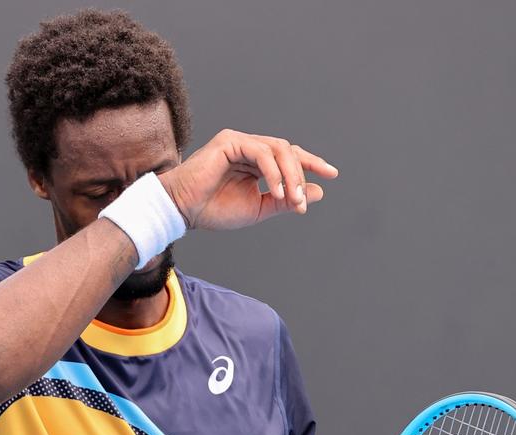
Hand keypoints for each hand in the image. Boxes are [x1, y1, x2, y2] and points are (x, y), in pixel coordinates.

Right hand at [158, 129, 337, 230]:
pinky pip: (261, 152)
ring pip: (278, 149)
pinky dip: (273, 171)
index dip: (311, 163)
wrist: (183, 211)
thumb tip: (318, 192)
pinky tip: (276, 190)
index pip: (289, 156)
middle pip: (288, 151)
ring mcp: (239, 142)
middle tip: (302, 201)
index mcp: (256, 161)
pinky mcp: (229, 142)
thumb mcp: (258, 208)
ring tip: (292, 198)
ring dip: (290, 175)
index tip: (332, 174)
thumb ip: (286, 200)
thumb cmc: (214, 210)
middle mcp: (249, 147)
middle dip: (302, 174)